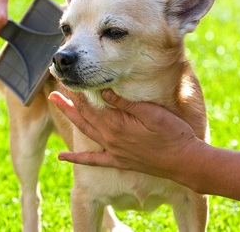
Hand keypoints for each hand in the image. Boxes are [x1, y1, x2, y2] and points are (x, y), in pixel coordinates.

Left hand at [49, 89, 198, 179]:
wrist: (184, 162)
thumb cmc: (172, 134)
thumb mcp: (152, 113)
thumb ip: (125, 103)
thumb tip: (104, 90)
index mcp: (117, 124)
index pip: (91, 103)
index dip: (77, 90)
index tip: (66, 78)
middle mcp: (110, 137)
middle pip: (84, 114)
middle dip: (68, 99)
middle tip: (55, 86)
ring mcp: (112, 150)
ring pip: (84, 131)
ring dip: (69, 116)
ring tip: (55, 104)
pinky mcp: (118, 161)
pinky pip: (92, 161)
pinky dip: (76, 159)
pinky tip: (62, 157)